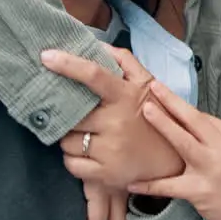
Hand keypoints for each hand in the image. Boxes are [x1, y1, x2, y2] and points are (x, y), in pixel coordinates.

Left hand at [43, 46, 184, 187]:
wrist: (174, 159)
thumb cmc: (156, 116)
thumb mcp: (148, 84)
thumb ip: (125, 61)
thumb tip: (99, 45)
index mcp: (126, 96)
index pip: (93, 75)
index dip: (68, 64)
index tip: (46, 56)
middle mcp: (117, 122)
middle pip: (72, 114)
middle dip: (70, 116)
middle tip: (81, 117)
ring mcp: (111, 150)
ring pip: (67, 141)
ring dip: (70, 138)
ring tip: (88, 136)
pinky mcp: (106, 174)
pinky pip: (71, 163)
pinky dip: (72, 159)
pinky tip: (87, 154)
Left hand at [126, 80, 220, 219]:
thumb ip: (214, 136)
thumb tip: (186, 121)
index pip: (203, 117)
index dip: (180, 105)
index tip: (162, 91)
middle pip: (194, 120)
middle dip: (172, 102)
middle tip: (153, 87)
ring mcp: (212, 169)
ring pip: (183, 143)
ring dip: (163, 125)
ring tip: (146, 110)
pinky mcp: (200, 190)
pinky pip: (171, 185)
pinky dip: (150, 184)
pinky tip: (132, 182)